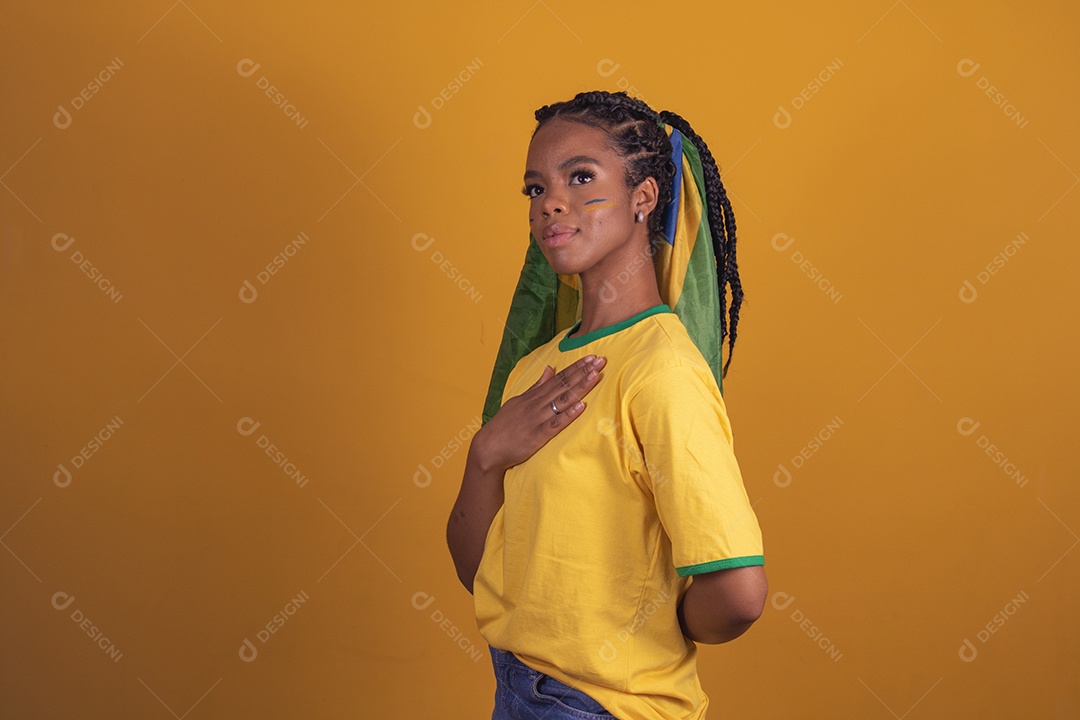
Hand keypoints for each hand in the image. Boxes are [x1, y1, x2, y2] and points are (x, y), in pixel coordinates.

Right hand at [474, 354, 605, 472]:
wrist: (487, 448)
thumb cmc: (504, 426)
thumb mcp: (518, 401)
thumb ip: (536, 386)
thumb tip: (549, 369)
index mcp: (533, 396)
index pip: (558, 378)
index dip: (575, 367)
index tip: (591, 357)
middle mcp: (536, 404)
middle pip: (563, 385)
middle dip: (582, 372)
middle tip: (599, 360)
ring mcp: (537, 419)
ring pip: (562, 400)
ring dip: (579, 388)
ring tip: (595, 375)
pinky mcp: (537, 435)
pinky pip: (555, 424)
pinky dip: (568, 415)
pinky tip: (581, 406)